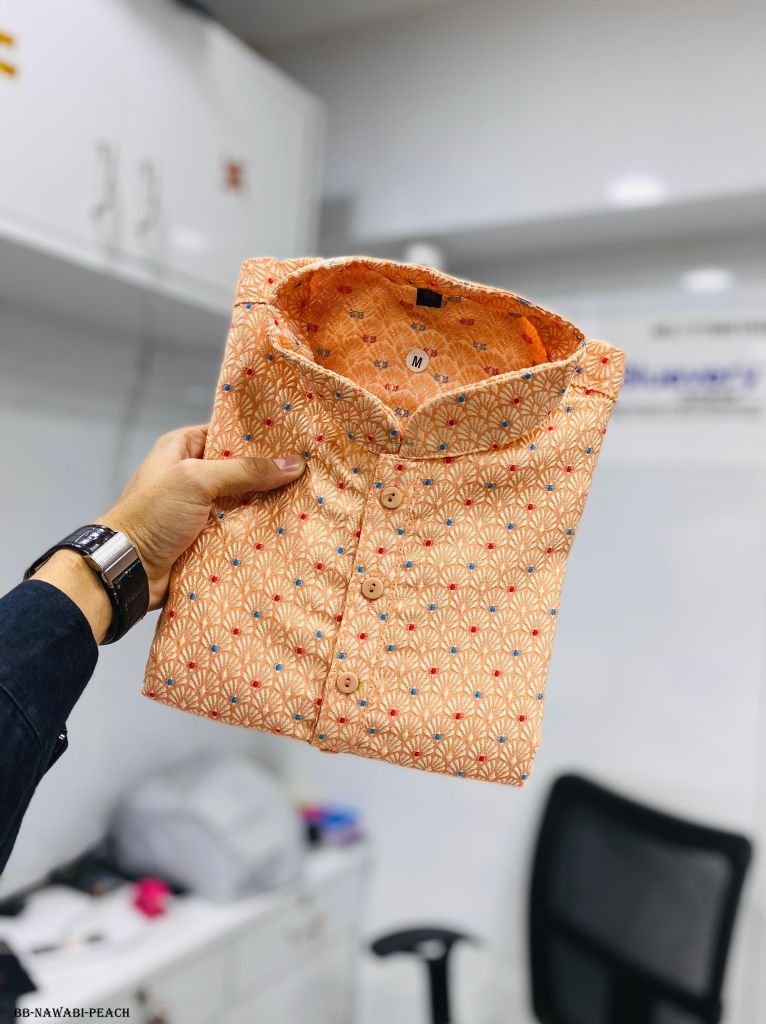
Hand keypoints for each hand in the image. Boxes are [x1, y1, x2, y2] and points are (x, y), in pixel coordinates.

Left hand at [31, 425, 306, 642]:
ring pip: (244, 503)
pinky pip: (239, 531)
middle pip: (240, 470)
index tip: (295, 439)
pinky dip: (258, 533)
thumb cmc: (152, 515)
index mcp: (181, 449)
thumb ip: (245, 470)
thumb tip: (294, 464)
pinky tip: (290, 529)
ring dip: (268, 506)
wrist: (127, 571)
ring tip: (309, 500)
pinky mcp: (206, 540)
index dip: (258, 437)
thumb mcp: (196, 480)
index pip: (227, 433)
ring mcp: (200, 510)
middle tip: (311, 472)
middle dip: (270, 474)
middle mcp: (191, 476)